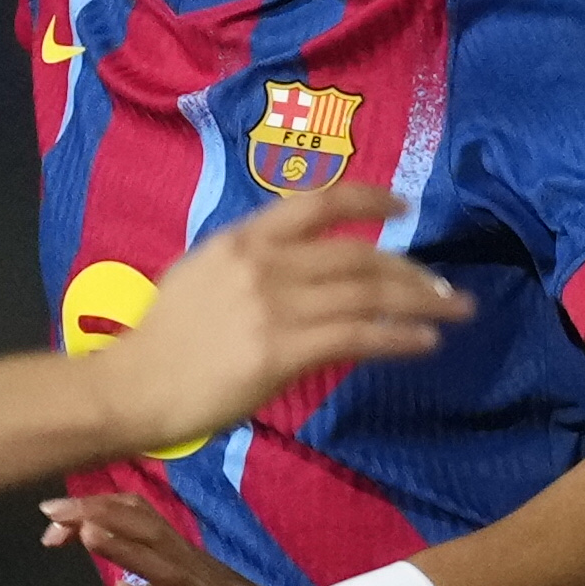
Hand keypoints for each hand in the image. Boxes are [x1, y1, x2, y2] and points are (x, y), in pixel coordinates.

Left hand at [42, 490, 375, 585]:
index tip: (55, 512)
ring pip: (160, 566)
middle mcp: (194, 571)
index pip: (140, 520)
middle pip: (144, 530)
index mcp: (187, 561)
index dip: (98, 510)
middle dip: (96, 517)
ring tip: (85, 532)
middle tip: (50, 510)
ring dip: (122, 547)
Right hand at [91, 182, 464, 453]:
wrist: (131, 387)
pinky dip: (399, 338)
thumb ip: (251, 264)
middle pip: (358, 255)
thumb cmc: (161, 342)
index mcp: (242, 239)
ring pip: (366, 294)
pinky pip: (357, 337)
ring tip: (453, 312)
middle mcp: (263, 262)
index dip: (369, 198)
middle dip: (412, 270)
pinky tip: (425, 342)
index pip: (319, 202)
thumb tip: (299, 266)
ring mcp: (273, 306)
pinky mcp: (281, 352)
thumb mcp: (201, 276)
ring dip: (420, 303)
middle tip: (446, 287)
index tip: (403, 208)